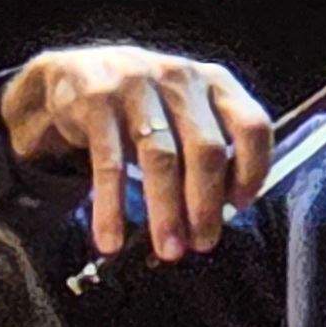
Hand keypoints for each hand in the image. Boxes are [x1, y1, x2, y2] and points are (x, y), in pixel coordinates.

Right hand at [0, 44, 273, 262]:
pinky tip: (111, 241)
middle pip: (206, 149)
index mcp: (214, 83)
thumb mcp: (182, 115)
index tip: (238, 207)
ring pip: (161, 158)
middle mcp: (180, 79)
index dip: (252, 171)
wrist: (73, 75)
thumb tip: (217, 215)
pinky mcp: (98, 102)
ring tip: (168, 250)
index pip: (251, 125)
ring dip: (166, 212)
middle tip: (202, 243)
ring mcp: (138, 86)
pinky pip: (109, 165)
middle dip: (206, 205)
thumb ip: (205, 151)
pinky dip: (111, 208)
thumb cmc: (141, 108)